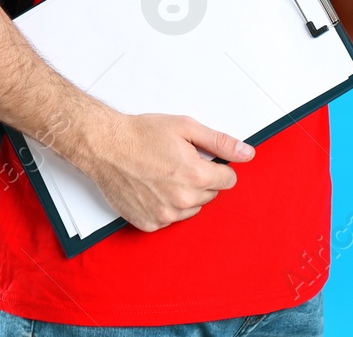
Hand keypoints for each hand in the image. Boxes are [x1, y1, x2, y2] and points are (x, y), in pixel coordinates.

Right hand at [71, 109, 254, 232]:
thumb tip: (247, 153)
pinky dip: (166, 206)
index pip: (228, 180)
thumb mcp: (186, 128)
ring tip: (164, 174)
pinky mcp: (149, 223)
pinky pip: (170, 218)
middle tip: (178, 162)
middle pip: (210, 195)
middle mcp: (182, 200)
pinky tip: (153, 188)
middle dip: (201, 179)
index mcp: (195, 176)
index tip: (203, 159)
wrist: (105, 146)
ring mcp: (164, 215)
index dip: (218, 166)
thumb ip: (221, 142)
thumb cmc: (141, 134)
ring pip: (191, 208)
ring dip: (185, 194)